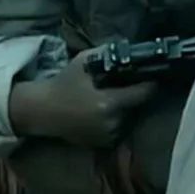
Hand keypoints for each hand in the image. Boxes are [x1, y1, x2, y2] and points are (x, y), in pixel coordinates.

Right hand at [10, 49, 156, 148]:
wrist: (42, 111)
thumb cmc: (63, 84)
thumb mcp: (84, 61)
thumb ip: (109, 53)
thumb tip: (133, 49)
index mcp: (110, 103)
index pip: (145, 93)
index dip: (151, 82)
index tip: (152, 74)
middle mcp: (113, 123)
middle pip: (139, 106)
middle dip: (137, 94)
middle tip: (130, 83)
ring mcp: (108, 136)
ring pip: (130, 118)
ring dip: (128, 108)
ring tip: (116, 96)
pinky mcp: (103, 144)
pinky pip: (120, 129)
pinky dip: (118, 119)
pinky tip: (106, 110)